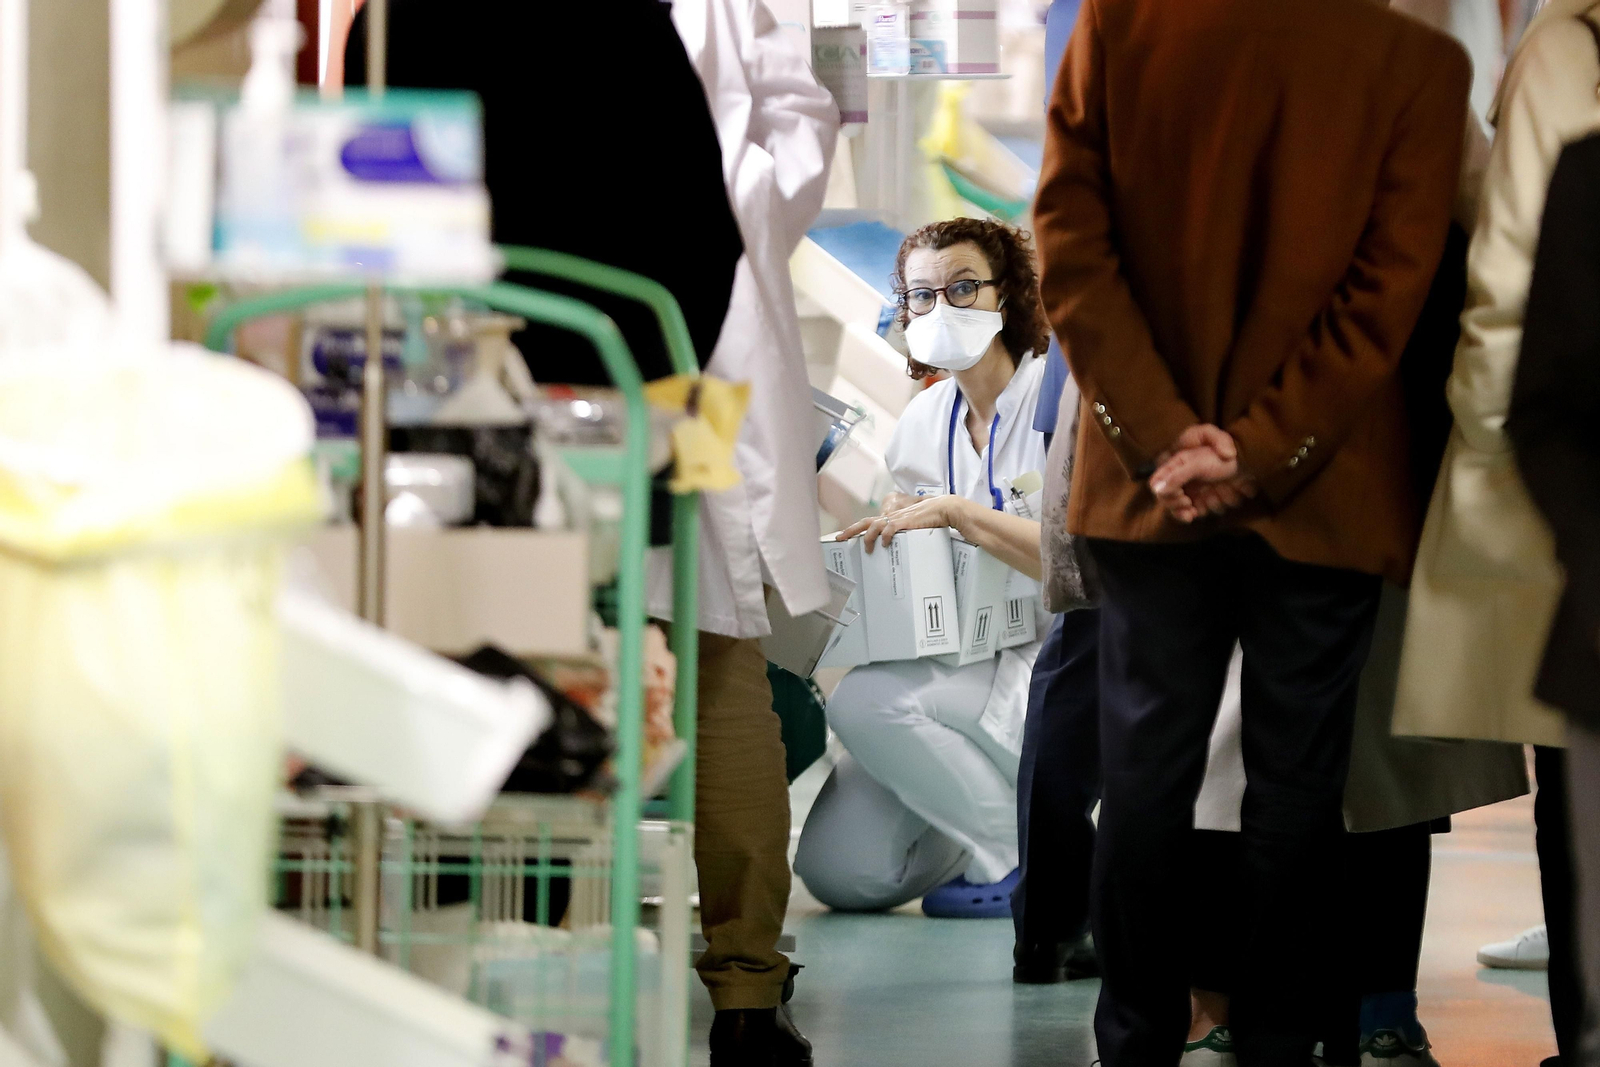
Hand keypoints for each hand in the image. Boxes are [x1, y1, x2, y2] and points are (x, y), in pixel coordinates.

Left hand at [837, 494, 974, 551]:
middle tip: (839, 538)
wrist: (944, 509)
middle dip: (851, 530)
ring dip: (868, 537)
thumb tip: (897, 546)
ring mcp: (898, 518)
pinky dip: (886, 536)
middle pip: (865, 522)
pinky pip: (891, 528)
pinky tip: (885, 544)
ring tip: (867, 549)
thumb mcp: (912, 526)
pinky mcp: (906, 521)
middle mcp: (892, 517)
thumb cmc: (930, 518)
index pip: (869, 522)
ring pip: (875, 525)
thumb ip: (903, 533)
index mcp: (892, 518)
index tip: (844, 536)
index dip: (855, 528)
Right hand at [1150, 426, 1255, 523]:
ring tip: (1193, 511)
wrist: (1248, 464)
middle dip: (1175, 504)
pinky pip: (1193, 511)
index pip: (1157, 483)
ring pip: (1178, 508)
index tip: (1180, 495)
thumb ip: (1176, 476)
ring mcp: (1192, 489)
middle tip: (1187, 503)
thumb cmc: (1223, 458)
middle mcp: (1181, 478)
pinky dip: (1195, 513)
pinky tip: (1197, 513)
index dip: (1164, 493)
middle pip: (1166, 499)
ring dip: (1184, 512)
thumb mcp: (1196, 463)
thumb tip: (1157, 490)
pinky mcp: (1204, 499)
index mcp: (1176, 465)